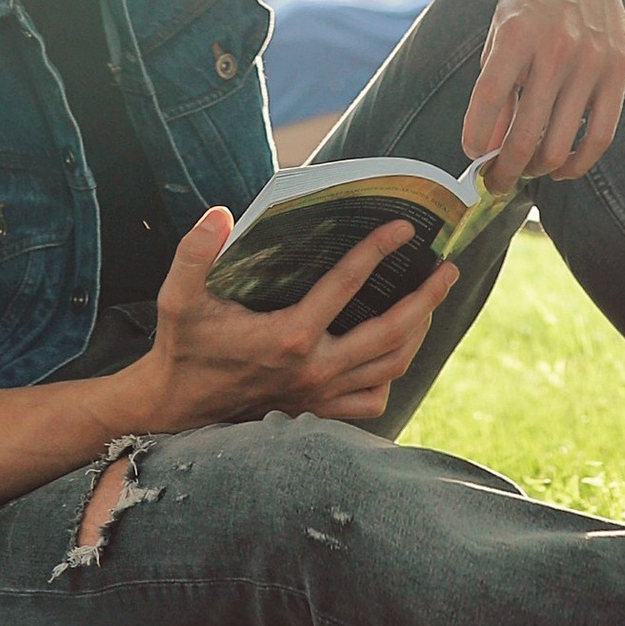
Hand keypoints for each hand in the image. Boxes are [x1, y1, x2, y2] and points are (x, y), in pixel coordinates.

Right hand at [136, 207, 458, 430]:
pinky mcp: (318, 412)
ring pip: (391, 367)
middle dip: (426, 299)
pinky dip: (390, 376)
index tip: (404, 227)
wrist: (176, 407)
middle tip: (448, 269)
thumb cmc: (184, 347)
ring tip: (431, 303)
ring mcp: (321, 395)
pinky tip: (394, 353)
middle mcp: (315, 368)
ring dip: (418, 334)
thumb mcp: (179, 297)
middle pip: (391, 333)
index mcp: (289, 335)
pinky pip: (372, 401)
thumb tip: (220, 213)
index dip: (378, 250)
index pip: (347, 284)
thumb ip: (195, 253)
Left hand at [462, 0, 624, 184]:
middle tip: (494, 181)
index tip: (470, 156)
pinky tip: (561, 169)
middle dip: (504, 169)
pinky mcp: (619, 69)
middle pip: (525, 133)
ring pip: (560, 143)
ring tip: (524, 172)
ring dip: (536, 169)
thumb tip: (487, 145)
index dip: (475, 137)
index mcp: (516, 33)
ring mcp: (592, 60)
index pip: (489, 99)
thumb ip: (494, 85)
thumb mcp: (498, 29)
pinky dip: (578, 162)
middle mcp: (556, 47)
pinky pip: (600, 134)